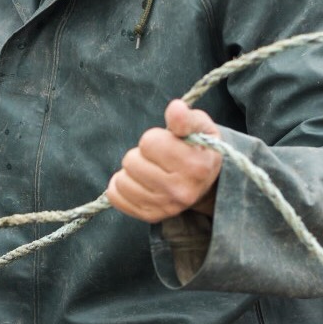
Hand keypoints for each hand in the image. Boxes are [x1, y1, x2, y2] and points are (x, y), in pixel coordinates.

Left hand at [106, 102, 222, 222]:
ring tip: (149, 170)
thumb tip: (175, 108)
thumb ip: (186, 117)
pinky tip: (138, 182)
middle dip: (141, 154)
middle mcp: (181, 191)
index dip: (154, 138)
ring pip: (121, 180)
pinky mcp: (150, 215)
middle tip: (157, 158)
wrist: (207, 184)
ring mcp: (165, 206)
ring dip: (131, 171)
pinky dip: (121, 186)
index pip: (149, 142)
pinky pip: (115, 196)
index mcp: (195, 166)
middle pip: (131, 161)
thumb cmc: (198, 149)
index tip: (167, 143)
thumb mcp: (200, 126)